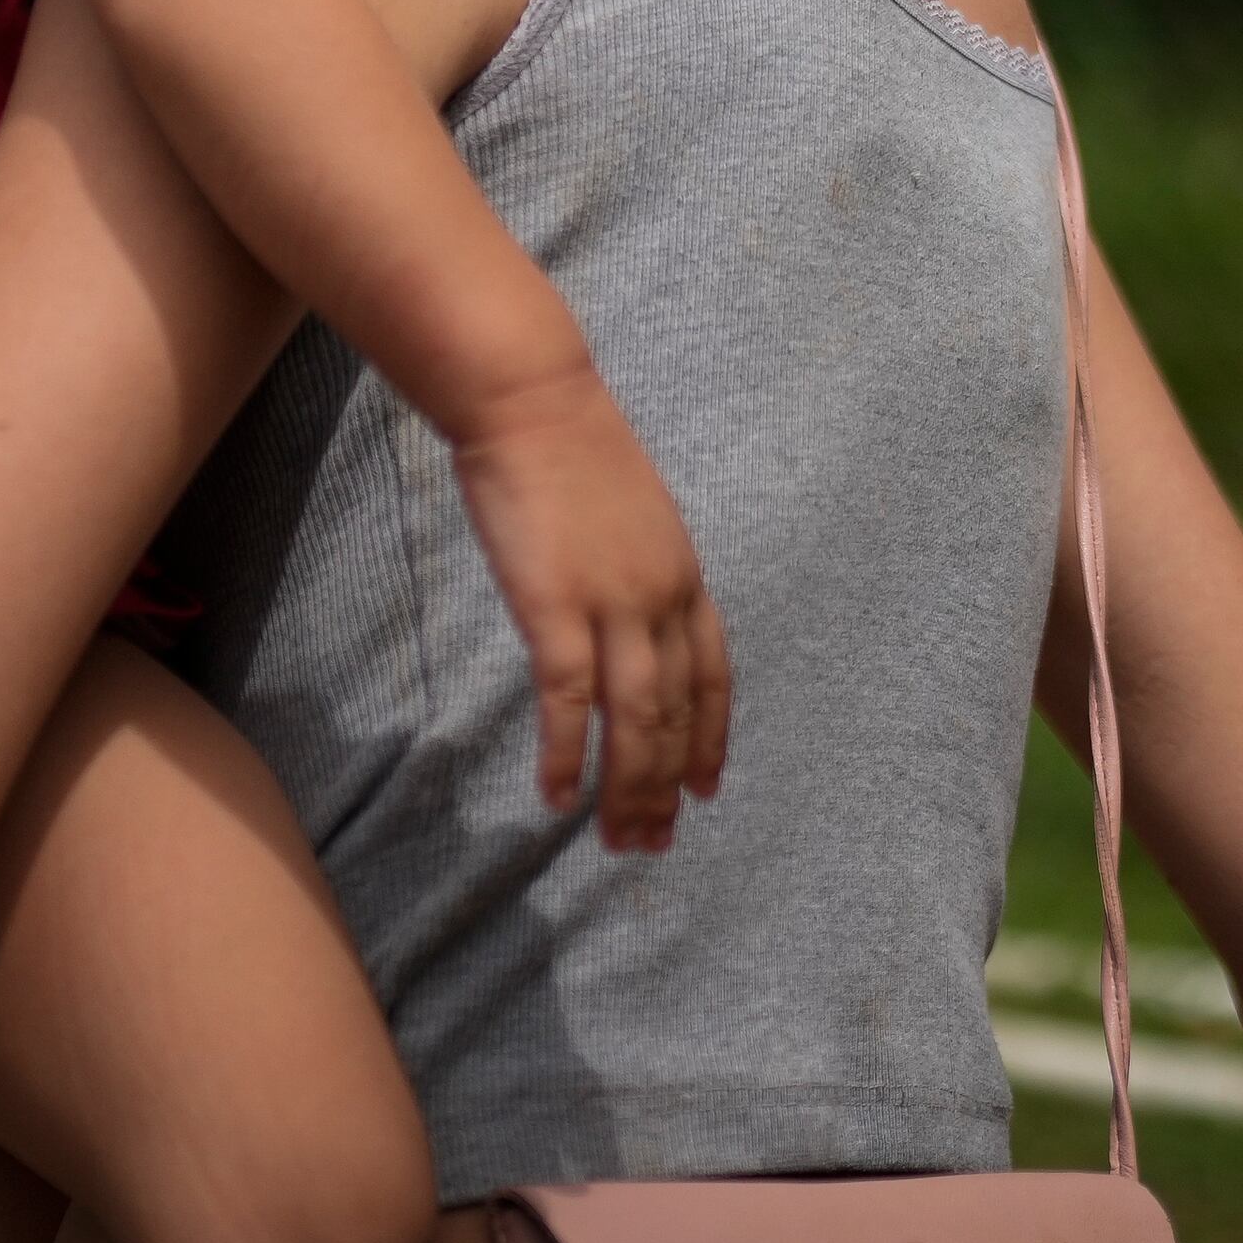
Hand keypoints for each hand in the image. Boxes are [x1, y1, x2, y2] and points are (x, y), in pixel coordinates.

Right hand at [444, 369, 732, 851]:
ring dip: (627, 790)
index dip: (711, 738)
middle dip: (666, 787)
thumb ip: (638, 570)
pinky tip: (555, 796)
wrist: (530, 400)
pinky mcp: (556, 608)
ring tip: (616, 842)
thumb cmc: (567, 448)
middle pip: (675, 714)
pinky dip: (566, 755)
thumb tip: (627, 614)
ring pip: (634, 721)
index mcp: (683, 574)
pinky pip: (567, 702)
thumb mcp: (631, 515)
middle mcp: (662, 597)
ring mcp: (613, 604)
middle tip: (653, 843)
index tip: (706, 788)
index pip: (713, 676)